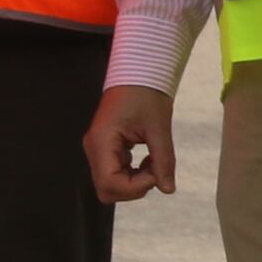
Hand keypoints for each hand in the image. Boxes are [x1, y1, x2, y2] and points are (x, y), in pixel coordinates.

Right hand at [86, 85, 176, 201]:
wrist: (139, 72)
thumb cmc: (147, 93)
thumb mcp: (159, 127)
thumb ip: (163, 160)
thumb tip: (168, 189)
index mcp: (102, 141)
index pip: (109, 183)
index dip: (134, 187)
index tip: (156, 172)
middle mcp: (94, 148)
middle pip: (107, 189)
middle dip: (133, 187)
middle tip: (155, 168)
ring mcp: (98, 149)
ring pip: (111, 184)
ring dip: (135, 181)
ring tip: (153, 159)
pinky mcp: (106, 149)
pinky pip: (116, 173)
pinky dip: (134, 173)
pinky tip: (148, 157)